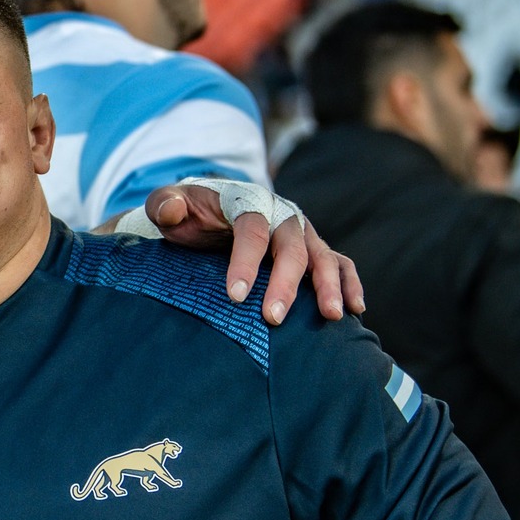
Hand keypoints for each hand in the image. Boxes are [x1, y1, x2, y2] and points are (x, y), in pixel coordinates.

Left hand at [141, 183, 365, 324]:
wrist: (210, 211)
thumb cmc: (188, 213)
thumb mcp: (168, 206)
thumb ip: (164, 205)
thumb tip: (171, 210)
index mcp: (247, 201)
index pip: (251, 229)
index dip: (244, 261)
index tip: (234, 295)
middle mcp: (280, 213)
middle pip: (290, 246)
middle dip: (286, 282)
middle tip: (273, 317)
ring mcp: (300, 231)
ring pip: (322, 255)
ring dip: (329, 285)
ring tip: (333, 316)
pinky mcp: (312, 248)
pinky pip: (338, 262)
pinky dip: (349, 282)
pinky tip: (355, 309)